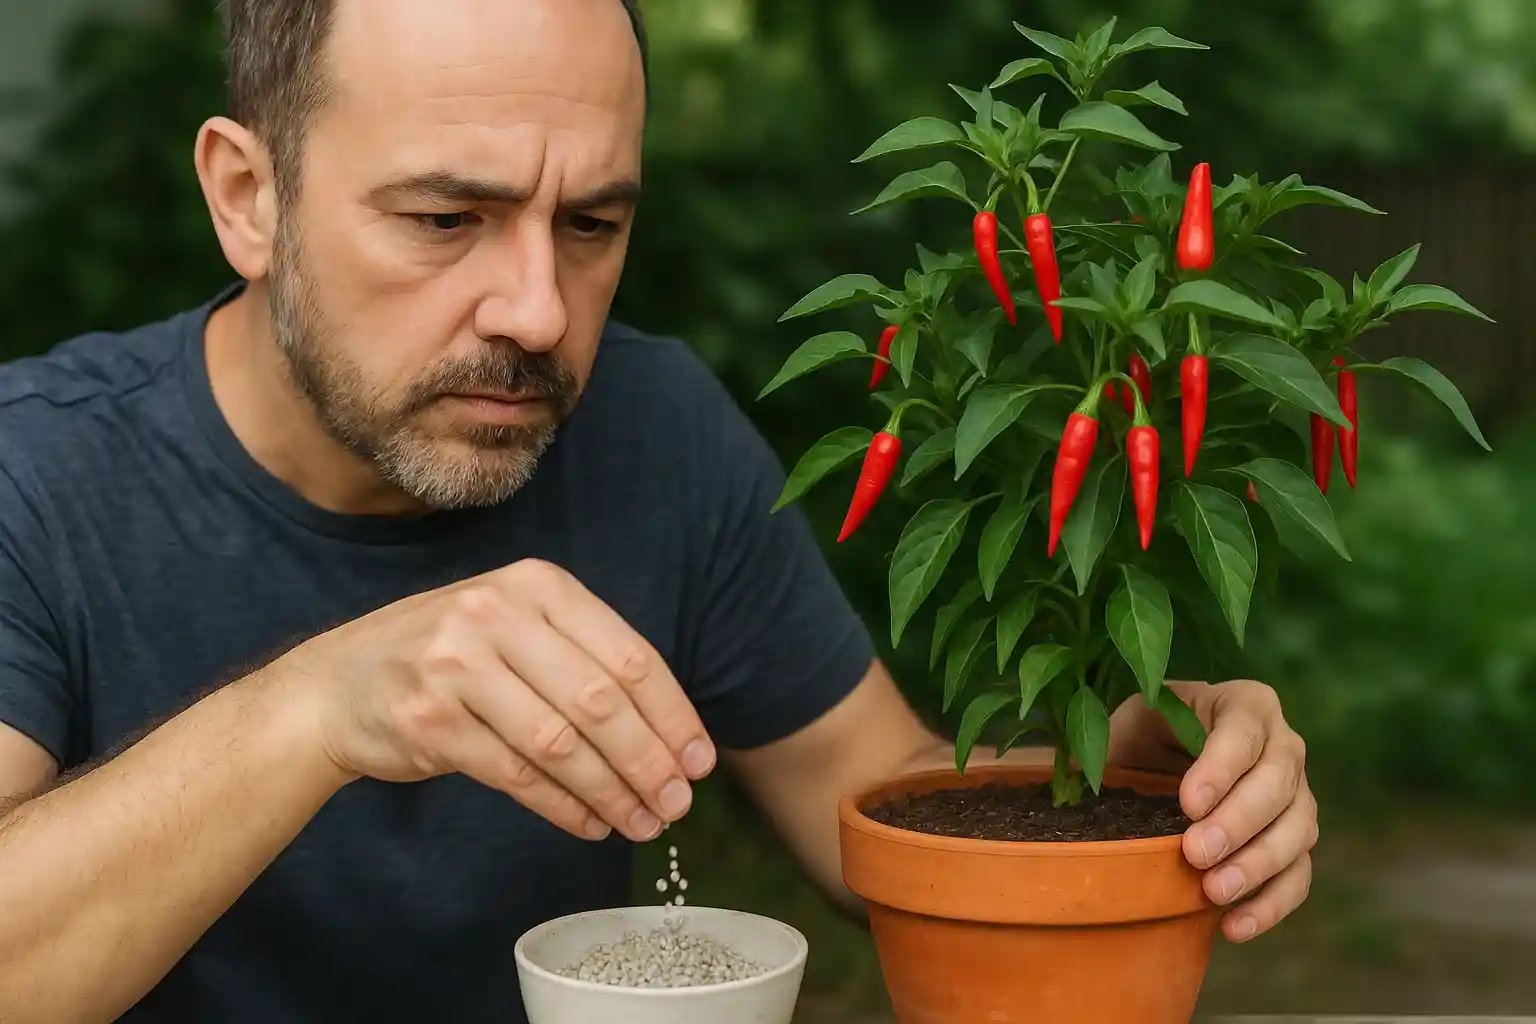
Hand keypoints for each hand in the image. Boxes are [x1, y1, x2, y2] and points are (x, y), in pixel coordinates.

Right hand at [276, 558, 716, 842]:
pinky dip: (562, 806)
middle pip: (600, 702)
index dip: (673, 716)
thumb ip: (584, 660)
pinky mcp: (429, 721)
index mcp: (535, 585)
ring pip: (560, 743)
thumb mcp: (516, 626)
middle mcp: (495, 614)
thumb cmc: (449, 657)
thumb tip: (670, 735)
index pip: (628, 655)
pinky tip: (590, 824)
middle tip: (677, 805)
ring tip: (641, 823)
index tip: (701, 762)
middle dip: (650, 761)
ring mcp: (456, 666)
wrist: (338, 683)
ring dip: (611, 792)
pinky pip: (515, 774)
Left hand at [1107, 679, 1315, 943]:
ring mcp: (1298, 796)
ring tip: (1213, 892)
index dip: (1220, 769)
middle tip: (1196, 853)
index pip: (1243, 733)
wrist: (1167, 762)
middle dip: (1237, 823)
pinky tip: (1233, 927)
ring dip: (1257, 866)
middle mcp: (1284, 745)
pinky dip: (1271, 905)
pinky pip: (1299, 875)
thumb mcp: (1134, 722)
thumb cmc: (1148, 736)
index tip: (1188, 804)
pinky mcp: (1297, 842)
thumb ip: (1121, 739)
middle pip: (1277, 785)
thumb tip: (1079, 778)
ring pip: (1297, 831)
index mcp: (1246, 705)